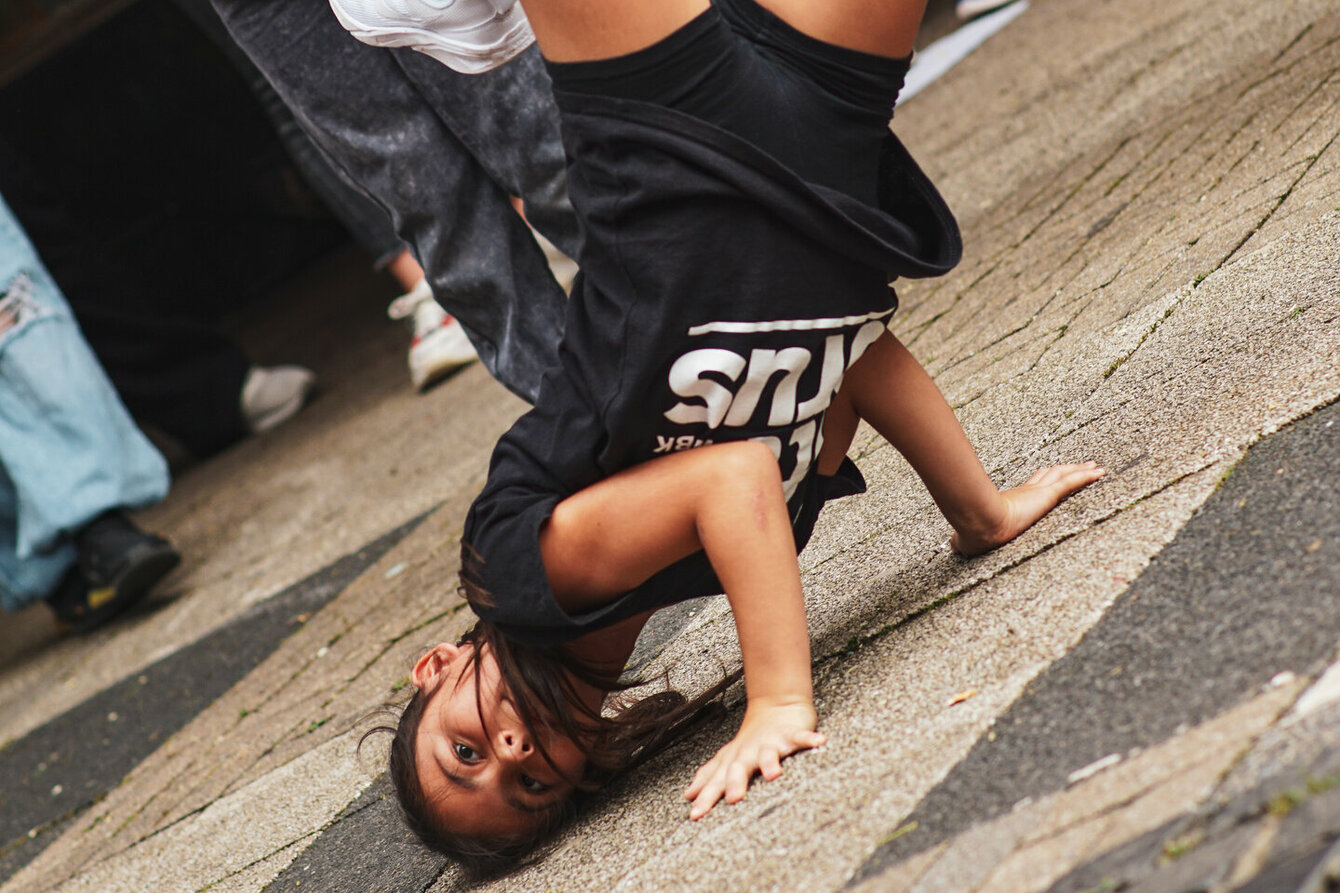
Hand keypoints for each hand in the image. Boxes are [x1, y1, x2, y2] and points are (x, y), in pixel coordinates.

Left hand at [683, 698, 824, 819]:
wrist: (776, 705)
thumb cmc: (751, 740)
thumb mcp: (729, 758)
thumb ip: (710, 776)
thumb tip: (689, 795)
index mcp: (733, 761)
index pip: (716, 781)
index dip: (706, 797)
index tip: (695, 815)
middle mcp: (749, 752)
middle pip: (739, 768)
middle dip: (735, 782)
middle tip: (733, 800)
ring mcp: (770, 742)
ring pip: (768, 752)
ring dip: (770, 761)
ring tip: (773, 775)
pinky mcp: (790, 733)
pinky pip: (800, 736)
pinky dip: (809, 738)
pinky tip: (819, 742)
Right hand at [951, 462, 1105, 555]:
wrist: (979, 525)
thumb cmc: (972, 533)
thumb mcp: (967, 539)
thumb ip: (963, 541)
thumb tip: (951, 545)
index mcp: (1012, 502)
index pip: (1032, 487)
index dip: (1042, 479)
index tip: (1049, 475)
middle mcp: (1026, 493)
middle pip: (1051, 475)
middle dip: (1065, 469)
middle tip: (1078, 465)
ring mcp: (1037, 493)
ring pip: (1064, 476)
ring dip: (1080, 470)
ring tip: (1094, 467)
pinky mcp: (1046, 495)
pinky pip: (1071, 483)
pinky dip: (1086, 476)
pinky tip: (1099, 472)